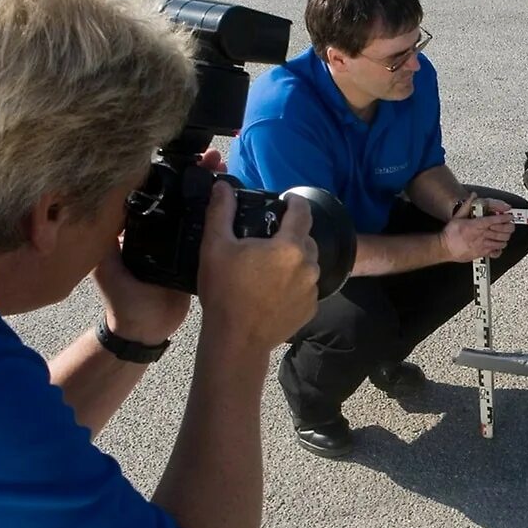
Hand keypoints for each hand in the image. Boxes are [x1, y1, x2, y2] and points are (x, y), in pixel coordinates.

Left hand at [91, 149, 226, 342]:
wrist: (146, 332)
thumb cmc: (122, 301)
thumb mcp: (106, 268)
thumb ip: (106, 243)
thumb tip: (103, 207)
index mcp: (140, 229)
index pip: (156, 193)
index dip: (171, 173)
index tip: (185, 157)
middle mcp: (162, 232)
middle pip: (181, 195)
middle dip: (197, 174)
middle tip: (214, 157)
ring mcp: (181, 243)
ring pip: (198, 210)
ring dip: (212, 189)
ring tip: (227, 169)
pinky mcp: (199, 257)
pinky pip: (211, 233)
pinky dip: (222, 217)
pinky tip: (235, 200)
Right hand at [195, 180, 322, 350]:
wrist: (236, 340)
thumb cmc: (225, 292)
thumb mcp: (215, 247)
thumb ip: (221, 212)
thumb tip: (222, 186)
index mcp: (290, 247)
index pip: (303, 212)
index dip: (295, 201)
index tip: (287, 199)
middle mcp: (309, 266)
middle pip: (306, 239)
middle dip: (290, 235)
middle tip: (267, 240)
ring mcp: (312, 290)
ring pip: (307, 264)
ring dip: (293, 261)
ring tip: (268, 267)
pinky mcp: (310, 309)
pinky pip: (306, 287)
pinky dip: (294, 283)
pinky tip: (272, 290)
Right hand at [440, 195, 512, 261]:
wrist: (444, 248)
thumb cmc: (450, 233)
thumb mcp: (458, 216)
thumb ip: (467, 205)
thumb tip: (473, 195)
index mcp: (477, 225)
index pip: (495, 220)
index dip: (505, 218)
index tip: (509, 216)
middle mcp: (482, 235)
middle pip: (501, 231)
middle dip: (509, 227)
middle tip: (511, 225)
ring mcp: (483, 245)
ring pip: (501, 242)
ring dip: (506, 238)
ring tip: (506, 234)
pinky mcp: (481, 254)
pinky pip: (495, 253)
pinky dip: (500, 250)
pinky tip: (499, 246)